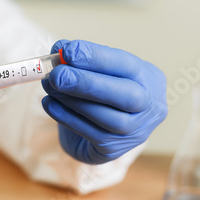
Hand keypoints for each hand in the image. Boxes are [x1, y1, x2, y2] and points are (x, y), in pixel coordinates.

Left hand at [41, 40, 167, 163]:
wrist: (98, 131)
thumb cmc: (101, 93)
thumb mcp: (97, 71)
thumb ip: (81, 61)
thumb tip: (57, 51)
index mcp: (149, 78)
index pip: (126, 65)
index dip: (96, 57)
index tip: (66, 50)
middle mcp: (150, 107)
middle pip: (126, 95)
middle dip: (87, 83)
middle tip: (58, 74)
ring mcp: (135, 132)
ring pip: (107, 118)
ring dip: (72, 100)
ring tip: (50, 86)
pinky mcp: (113, 149)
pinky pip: (89, 133)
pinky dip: (65, 116)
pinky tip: (50, 103)